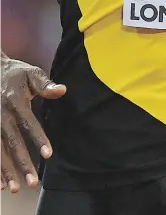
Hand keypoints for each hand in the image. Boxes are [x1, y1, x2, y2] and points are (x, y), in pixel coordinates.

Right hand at [1, 55, 65, 192]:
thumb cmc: (14, 73)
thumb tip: (62, 90)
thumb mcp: (30, 74)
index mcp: (16, 101)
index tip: (48, 155)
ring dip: (6, 170)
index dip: (38, 138)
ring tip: (15, 188)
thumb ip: (45, 85)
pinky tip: (0, 184)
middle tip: (32, 182)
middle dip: (22, 163)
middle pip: (13, 142)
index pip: (29, 123)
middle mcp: (2, 115)